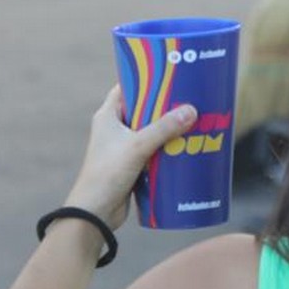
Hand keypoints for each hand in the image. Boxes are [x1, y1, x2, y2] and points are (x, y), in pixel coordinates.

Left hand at [63, 86, 196, 228]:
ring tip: (194, 119)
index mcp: (108, 116)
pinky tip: (187, 145)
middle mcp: (115, 128)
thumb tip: (191, 111)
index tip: (169, 73)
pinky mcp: (133, 164)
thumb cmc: (106, 175)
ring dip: (170, 127)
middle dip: (166, 104)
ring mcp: (124, 147)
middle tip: (190, 96)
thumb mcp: (137, 147)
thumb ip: (163, 129)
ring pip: (152, 130)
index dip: (146, 79)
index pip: (127, 87)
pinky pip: (154, 149)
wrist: (93, 214)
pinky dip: (168, 147)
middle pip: (144, 108)